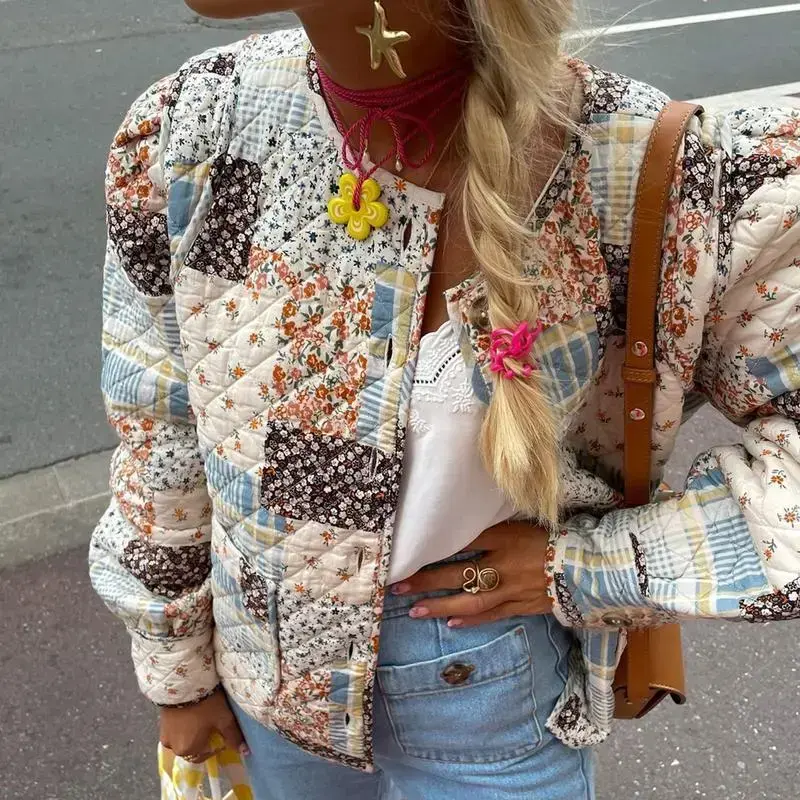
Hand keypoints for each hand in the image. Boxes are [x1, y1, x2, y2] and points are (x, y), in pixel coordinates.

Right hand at [159, 688, 248, 762]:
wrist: (183, 684)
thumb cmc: (206, 704)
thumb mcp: (224, 719)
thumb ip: (233, 737)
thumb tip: (244, 751)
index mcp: (188, 750)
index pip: (206, 754)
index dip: (216, 744)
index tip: (221, 730)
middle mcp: (174, 748)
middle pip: (193, 749)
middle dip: (203, 740)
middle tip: (211, 724)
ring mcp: (165, 736)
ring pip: (183, 740)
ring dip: (191, 734)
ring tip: (200, 718)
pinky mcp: (161, 725)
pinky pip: (174, 732)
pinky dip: (182, 728)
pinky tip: (190, 714)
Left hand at [391, 521, 552, 626]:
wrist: (586, 566)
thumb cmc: (551, 539)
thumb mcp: (521, 524)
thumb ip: (493, 528)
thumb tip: (461, 531)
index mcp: (505, 538)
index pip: (464, 540)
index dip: (436, 547)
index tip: (411, 551)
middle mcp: (503, 564)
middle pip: (458, 572)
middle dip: (427, 580)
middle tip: (400, 586)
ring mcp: (511, 588)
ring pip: (470, 599)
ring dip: (441, 605)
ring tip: (416, 611)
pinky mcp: (521, 606)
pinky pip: (492, 614)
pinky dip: (471, 619)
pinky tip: (450, 623)